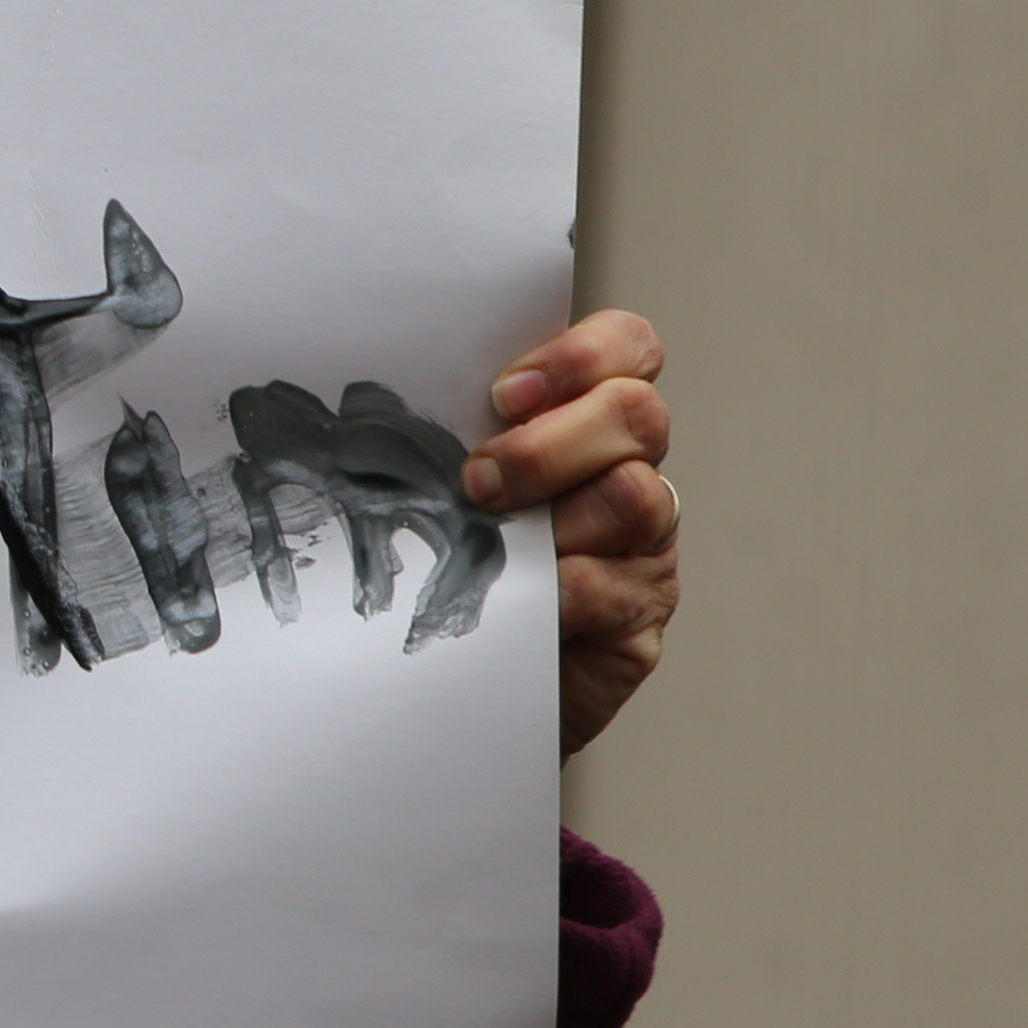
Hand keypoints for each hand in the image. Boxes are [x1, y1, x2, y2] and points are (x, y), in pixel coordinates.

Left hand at [466, 311, 675, 759]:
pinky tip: (525, 600)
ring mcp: (645, 544)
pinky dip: (562, 588)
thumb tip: (382, 394)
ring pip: (634, 495)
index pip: (628, 347)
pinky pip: (614, 585)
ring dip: (555, 515)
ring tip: (494, 539)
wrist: (449, 679)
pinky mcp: (640, 616)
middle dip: (549, 444)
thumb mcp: (445, 479)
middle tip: (479, 481)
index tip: (505, 394)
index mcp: (588, 418)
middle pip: (637, 413)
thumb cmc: (442, 560)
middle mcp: (629, 470)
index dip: (582, 355)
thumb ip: (448, 428)